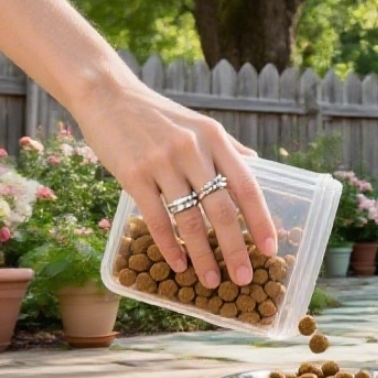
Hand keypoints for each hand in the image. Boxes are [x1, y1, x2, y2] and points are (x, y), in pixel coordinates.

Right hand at [69, 80, 275, 289]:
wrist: (107, 95)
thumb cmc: (157, 115)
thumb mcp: (200, 124)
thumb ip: (227, 147)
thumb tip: (256, 165)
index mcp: (215, 139)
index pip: (247, 186)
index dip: (261, 220)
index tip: (270, 249)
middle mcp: (193, 150)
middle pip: (222, 209)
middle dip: (236, 248)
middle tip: (245, 279)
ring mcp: (163, 163)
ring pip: (190, 219)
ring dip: (203, 256)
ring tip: (212, 282)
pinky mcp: (134, 174)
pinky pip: (157, 218)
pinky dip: (170, 246)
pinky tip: (178, 265)